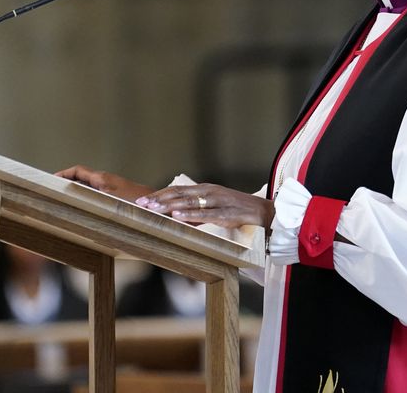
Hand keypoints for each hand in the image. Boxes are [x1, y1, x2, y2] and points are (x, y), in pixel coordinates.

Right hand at [54, 165, 151, 202]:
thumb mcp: (109, 202)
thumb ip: (91, 198)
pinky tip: (84, 210)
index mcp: (102, 179)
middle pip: (81, 178)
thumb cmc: (136, 205)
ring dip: (77, 192)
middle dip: (67, 184)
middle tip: (53, 193)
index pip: (77, 171)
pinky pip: (97, 194)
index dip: (62, 174)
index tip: (50, 180)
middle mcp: (106, 181)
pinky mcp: (118, 196)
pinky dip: (87, 198)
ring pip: (89, 187)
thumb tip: (74, 198)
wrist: (158, 206)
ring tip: (64, 202)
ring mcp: (112, 188)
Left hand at [136, 183, 273, 230]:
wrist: (266, 213)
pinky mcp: (226, 213)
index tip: (141, 201)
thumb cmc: (238, 211)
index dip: (159, 195)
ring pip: (189, 201)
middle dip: (158, 199)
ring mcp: (218, 201)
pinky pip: (205, 214)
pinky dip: (189, 214)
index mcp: (205, 189)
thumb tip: (175, 217)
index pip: (177, 190)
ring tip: (152, 209)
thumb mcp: (214, 207)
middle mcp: (209, 192)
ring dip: (169, 205)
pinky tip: (177, 216)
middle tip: (140, 204)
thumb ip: (197, 210)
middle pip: (179, 194)